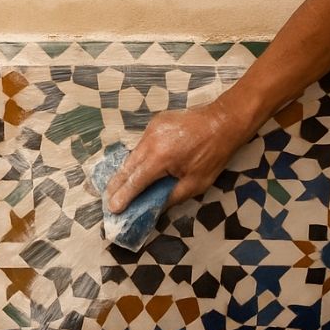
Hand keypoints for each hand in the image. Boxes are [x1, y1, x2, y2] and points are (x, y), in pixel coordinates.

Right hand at [105, 98, 249, 212]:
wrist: (223, 121)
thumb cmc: (213, 155)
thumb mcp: (196, 183)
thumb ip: (171, 196)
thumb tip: (153, 208)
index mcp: (161, 157)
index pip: (136, 181)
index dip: (124, 196)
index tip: (112, 208)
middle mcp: (150, 141)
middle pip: (127, 167)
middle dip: (116, 185)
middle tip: (106, 199)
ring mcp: (151, 129)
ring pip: (132, 155)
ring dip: (125, 171)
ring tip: (117, 187)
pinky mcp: (155, 122)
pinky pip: (141, 144)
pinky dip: (137, 157)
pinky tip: (136, 168)